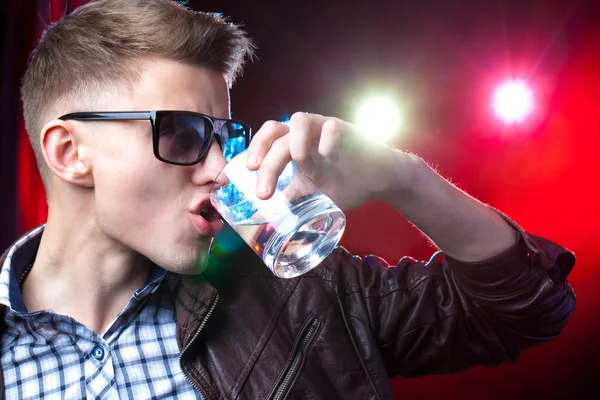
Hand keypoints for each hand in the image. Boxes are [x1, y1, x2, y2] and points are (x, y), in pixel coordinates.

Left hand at [245, 112, 414, 210]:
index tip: (246, 173)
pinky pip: (332, 127)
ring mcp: (325, 128)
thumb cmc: (343, 183)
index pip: (266, 136)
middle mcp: (305, 133)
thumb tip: (259, 217)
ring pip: (299, 120)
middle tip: (264, 192)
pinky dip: (327, 145)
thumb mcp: (311, 195)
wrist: (379, 180)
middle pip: (276, 134)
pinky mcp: (348, 130)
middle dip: (268, 164)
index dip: (253, 149)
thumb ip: (288, 199)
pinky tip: (331, 161)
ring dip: (296, 147)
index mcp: (293, 144)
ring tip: (307, 172)